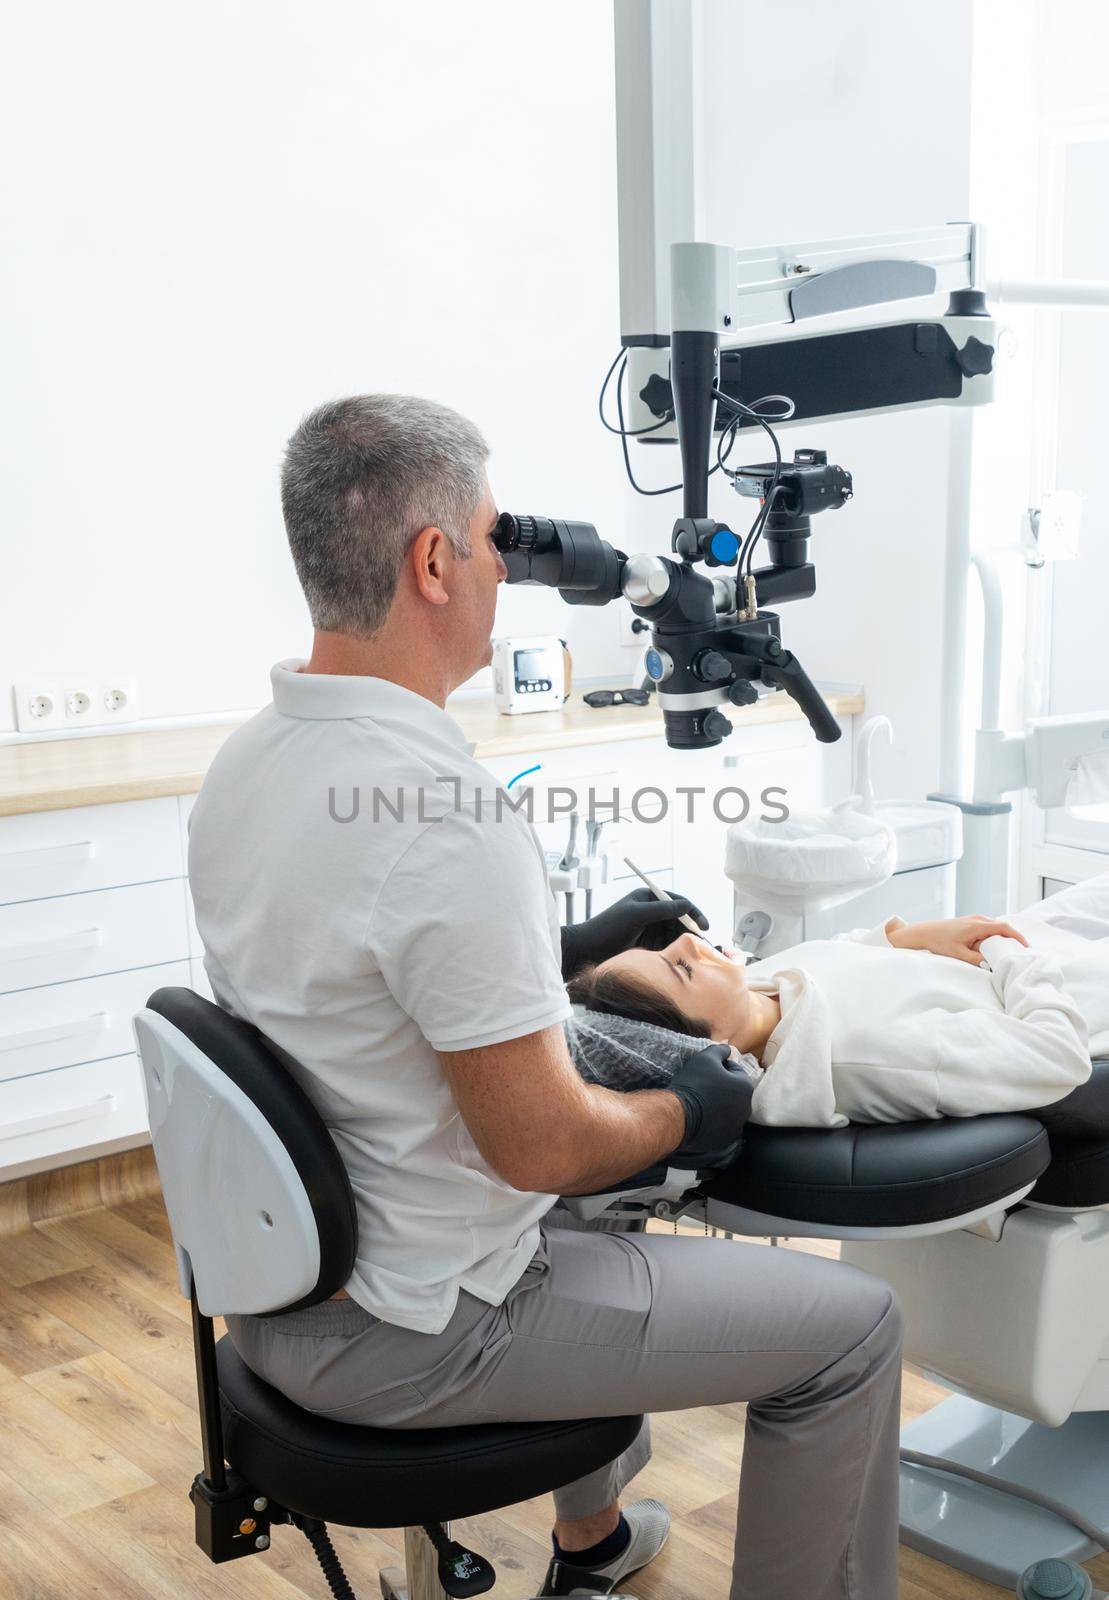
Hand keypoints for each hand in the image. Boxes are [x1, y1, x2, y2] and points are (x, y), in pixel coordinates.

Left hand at [560, 887, 708, 979]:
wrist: (585, 951)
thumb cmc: (607, 928)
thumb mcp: (635, 915)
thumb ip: (661, 909)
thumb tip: (686, 906)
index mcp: (648, 898)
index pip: (678, 902)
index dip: (693, 913)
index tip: (704, 927)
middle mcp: (651, 912)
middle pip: (679, 920)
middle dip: (691, 931)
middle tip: (704, 946)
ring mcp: (649, 929)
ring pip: (674, 935)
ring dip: (684, 943)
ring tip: (694, 955)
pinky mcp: (646, 946)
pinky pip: (666, 947)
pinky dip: (674, 952)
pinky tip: (681, 961)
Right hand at [666, 1041, 755, 1171]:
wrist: (679, 1116)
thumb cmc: (694, 1083)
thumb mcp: (706, 1058)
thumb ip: (720, 1050)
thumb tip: (727, 1049)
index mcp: (746, 1087)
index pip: (735, 1070)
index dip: (720, 1067)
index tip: (705, 1071)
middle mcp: (746, 1108)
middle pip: (734, 1091)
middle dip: (722, 1087)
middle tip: (702, 1085)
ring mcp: (736, 1126)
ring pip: (728, 1109)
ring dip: (719, 1104)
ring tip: (700, 1101)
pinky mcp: (724, 1140)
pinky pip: (721, 1125)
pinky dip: (713, 1120)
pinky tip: (699, 1116)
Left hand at [888, 914, 1028, 965]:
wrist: (926, 932)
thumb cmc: (940, 942)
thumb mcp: (958, 954)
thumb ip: (976, 959)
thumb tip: (991, 964)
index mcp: (977, 925)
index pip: (1004, 927)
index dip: (1017, 936)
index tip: (1025, 946)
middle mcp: (978, 919)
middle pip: (1002, 926)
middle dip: (1013, 938)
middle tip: (1020, 952)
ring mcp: (975, 919)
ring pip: (996, 927)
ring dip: (1003, 937)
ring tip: (1010, 951)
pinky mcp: (972, 922)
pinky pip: (989, 927)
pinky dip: (995, 936)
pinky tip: (996, 946)